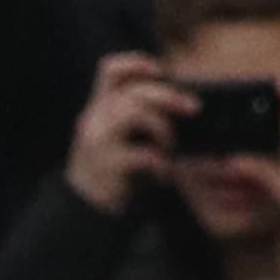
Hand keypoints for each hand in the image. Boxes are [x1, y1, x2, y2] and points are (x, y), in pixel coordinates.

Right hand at [65, 53, 196, 214]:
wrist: (85, 215)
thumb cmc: (111, 175)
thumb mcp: (115, 139)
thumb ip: (134, 117)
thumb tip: (179, 99)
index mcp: (97, 111)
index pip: (110, 71)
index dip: (137, 64)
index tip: (161, 72)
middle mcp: (94, 121)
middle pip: (134, 91)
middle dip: (171, 96)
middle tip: (194, 108)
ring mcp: (99, 143)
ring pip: (136, 112)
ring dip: (164, 127)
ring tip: (170, 147)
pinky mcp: (109, 166)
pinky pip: (144, 153)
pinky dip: (162, 163)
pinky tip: (164, 175)